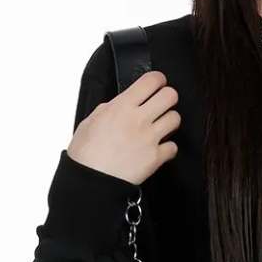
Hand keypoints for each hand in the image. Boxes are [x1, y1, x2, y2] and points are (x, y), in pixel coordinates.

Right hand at [68, 69, 180, 185]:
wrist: (91, 182)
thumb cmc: (86, 154)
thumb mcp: (91, 121)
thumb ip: (109, 108)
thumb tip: (120, 104)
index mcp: (122, 106)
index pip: (151, 80)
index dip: (158, 80)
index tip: (157, 84)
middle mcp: (139, 119)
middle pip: (170, 95)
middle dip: (168, 97)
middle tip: (162, 104)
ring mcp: (149, 138)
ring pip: (175, 119)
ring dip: (169, 122)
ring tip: (160, 127)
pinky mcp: (156, 158)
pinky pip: (173, 147)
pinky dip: (168, 148)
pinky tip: (158, 149)